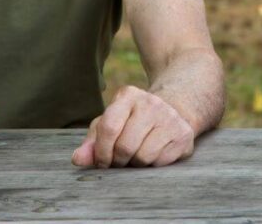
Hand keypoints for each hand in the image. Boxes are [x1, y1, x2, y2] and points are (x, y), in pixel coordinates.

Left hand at [72, 86, 193, 168]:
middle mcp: (151, 102)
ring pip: (143, 157)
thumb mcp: (110, 123)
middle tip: (120, 161)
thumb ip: (92, 142)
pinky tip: (154, 154)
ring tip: (137, 156)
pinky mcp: (184, 134)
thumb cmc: (133, 121)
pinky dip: (153, 165)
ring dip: (136, 164)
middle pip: (125, 146)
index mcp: (128, 95)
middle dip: (119, 161)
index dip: (101, 152)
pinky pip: (160, 162)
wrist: (173, 111)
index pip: (109, 127)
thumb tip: (78, 159)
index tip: (102, 162)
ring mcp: (170, 118)